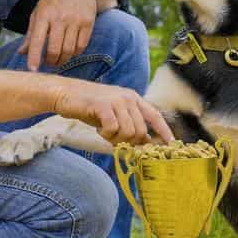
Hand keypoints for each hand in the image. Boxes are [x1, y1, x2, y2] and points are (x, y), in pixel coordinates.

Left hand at [20, 0, 97, 70]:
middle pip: (54, 49)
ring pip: (69, 50)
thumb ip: (30, 34)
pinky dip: (74, 53)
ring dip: (62, 60)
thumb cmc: (54, 0)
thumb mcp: (38, 12)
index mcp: (44, 14)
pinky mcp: (88, 22)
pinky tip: (70, 51)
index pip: (36, 40)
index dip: (34, 57)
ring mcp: (75, 20)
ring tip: (58, 59)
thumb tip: (22, 53)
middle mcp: (60, 18)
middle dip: (50, 61)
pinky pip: (81, 46)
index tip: (32, 69)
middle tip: (48, 63)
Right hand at [52, 78, 174, 144]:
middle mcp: (128, 98)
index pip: (155, 115)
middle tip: (113, 139)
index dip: (164, 130)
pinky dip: (105, 134)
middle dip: (129, 142)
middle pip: (140, 131)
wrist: (66, 94)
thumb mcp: (114, 114)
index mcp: (133, 98)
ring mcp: (116, 100)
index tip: (171, 143)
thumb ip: (129, 124)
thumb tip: (145, 143)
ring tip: (104, 132)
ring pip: (128, 132)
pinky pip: (113, 129)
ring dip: (115, 138)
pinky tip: (98, 129)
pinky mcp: (103, 105)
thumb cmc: (90, 107)